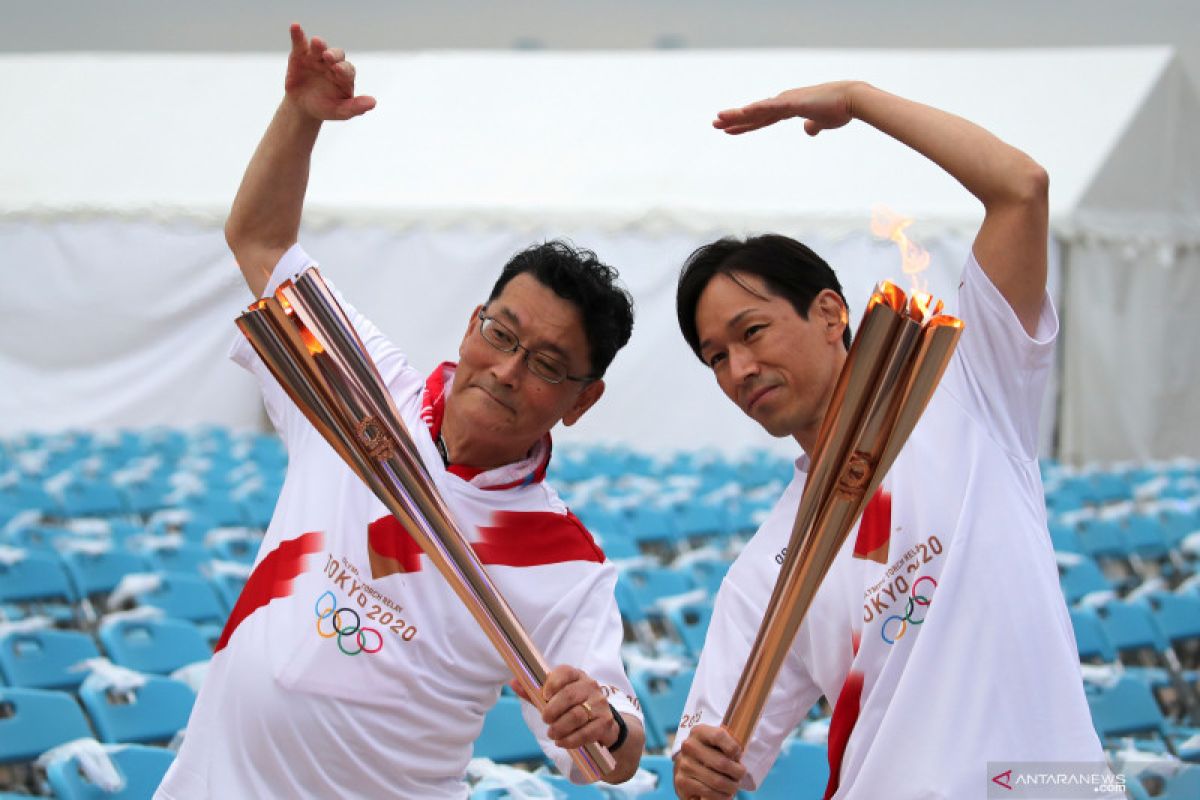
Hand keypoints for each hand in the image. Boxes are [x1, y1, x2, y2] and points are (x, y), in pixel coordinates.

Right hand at [284, 22, 375, 121]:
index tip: (338, 70)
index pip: (347, 70)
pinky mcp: (300, 54)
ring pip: (319, 47)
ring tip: (316, 42)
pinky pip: (300, 42)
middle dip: (333, 55)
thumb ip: (355, 107)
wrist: (302, 107)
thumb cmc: (325, 108)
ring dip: (318, 44)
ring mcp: (317, 57)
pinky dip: (297, 34)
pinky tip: (295, 26)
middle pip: (336, 55)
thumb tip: (373, 103)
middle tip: (328, 56)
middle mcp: (332, 63)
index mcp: (345, 76)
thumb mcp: (340, 111)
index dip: (343, 69)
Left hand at [514, 665, 618, 750]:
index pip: (565, 672)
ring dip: (560, 727)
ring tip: (552, 734)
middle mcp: (590, 686)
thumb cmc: (571, 707)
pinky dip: (571, 739)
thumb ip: (534, 692)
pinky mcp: (605, 722)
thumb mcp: (553, 698)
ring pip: (577, 715)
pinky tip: (562, 742)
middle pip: (570, 695)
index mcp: (576, 676)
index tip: (544, 696)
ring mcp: (600, 704)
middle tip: (545, 720)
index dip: (552, 683)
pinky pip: (587, 732)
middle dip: (553, 710)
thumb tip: (513, 683)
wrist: (600, 723)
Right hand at [674, 724, 745, 799]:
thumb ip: (728, 744)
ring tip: (734, 786)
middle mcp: (689, 746)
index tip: (739, 755)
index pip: (719, 736)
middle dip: (737, 773)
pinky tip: (725, 794)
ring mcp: (684, 765)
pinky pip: (708, 793)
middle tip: (741, 775)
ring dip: (731, 787)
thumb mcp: (717, 742)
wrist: (688, 766)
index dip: (733, 747)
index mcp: (698, 732)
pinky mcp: (682, 782)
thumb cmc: (710, 752)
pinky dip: (721, 797)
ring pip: (717, 781)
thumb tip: (737, 757)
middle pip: (722, 763)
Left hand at [713, 80, 864, 136]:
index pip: (761, 118)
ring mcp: (787, 101)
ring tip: (720, 118)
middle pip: (754, 114)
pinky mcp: (793, 102)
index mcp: (788, 108)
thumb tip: (808, 130)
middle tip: (715, 124)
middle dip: (734, 119)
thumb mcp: (821, 122)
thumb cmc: (839, 110)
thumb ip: (813, 125)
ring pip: (757, 110)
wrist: (852, 100)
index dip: (745, 124)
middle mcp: (783, 102)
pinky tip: (742, 112)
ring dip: (738, 114)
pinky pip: (771, 107)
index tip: (728, 129)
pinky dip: (756, 109)